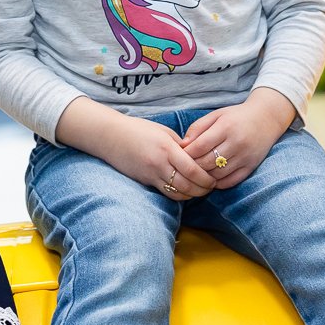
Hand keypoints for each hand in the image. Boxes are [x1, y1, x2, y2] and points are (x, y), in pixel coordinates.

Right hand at [58, 98, 215, 198]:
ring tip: (200, 191)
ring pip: (177, 193)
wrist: (110, 136)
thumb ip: (180, 144)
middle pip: (187, 185)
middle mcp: (160, 164)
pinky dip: (178, 194)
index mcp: (167, 148)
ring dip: (191, 195)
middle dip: (202, 190)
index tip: (214, 179)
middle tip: (211, 188)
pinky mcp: (145, 181)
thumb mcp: (162, 131)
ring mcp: (151, 174)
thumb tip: (195, 155)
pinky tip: (185, 191)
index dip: (206, 178)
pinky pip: (165, 192)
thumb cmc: (137, 129)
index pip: (192, 169)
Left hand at [181, 90, 295, 189]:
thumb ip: (197, 128)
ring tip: (196, 173)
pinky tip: (211, 178)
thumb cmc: (236, 116)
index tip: (178, 155)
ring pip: (217, 174)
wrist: (267, 118)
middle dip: (192, 166)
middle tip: (184, 167)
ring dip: (204, 176)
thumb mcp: (216, 115)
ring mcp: (245, 156)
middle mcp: (237, 143)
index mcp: (226, 127)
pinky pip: (231, 181)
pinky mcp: (251, 167)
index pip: (200, 146)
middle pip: (207, 162)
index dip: (186, 153)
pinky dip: (218, 183)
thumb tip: (182, 145)